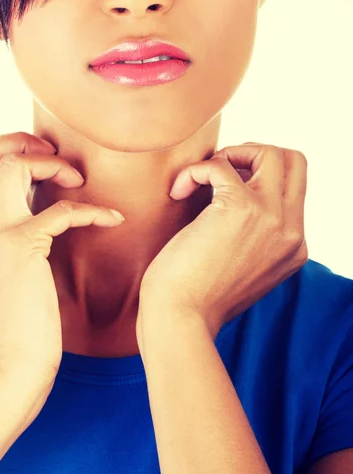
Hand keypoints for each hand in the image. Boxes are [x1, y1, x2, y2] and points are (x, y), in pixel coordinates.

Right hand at [0, 132, 124, 388]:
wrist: (8, 370)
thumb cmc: (12, 333)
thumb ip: (3, 251)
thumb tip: (33, 232)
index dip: (2, 156)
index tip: (37, 165)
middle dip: (17, 141)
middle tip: (52, 154)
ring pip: (11, 164)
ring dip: (51, 161)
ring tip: (78, 178)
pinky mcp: (22, 248)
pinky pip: (62, 209)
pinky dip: (93, 209)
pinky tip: (113, 219)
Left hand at [138, 143, 308, 339]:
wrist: (181, 320)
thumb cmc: (198, 298)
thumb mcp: (242, 270)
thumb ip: (255, 240)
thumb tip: (232, 201)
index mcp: (294, 248)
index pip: (293, 191)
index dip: (257, 180)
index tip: (223, 191)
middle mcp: (292, 231)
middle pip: (295, 163)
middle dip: (256, 155)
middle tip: (222, 172)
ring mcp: (272, 218)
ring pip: (272, 153)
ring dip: (231, 154)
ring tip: (201, 178)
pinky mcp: (242, 207)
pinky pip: (220, 164)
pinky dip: (194, 170)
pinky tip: (178, 192)